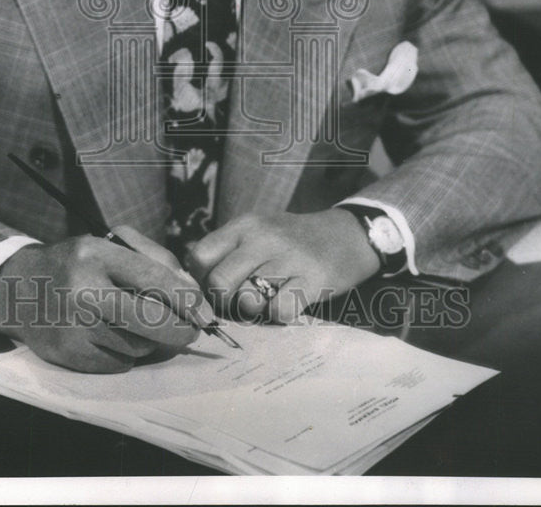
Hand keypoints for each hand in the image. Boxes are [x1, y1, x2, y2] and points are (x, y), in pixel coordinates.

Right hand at [0, 226, 214, 372]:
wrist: (18, 288)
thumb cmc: (78, 263)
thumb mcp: (110, 244)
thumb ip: (153, 260)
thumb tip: (191, 294)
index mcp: (97, 254)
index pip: (154, 278)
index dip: (187, 299)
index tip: (206, 314)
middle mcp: (83, 289)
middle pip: (151, 320)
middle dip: (180, 330)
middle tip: (191, 331)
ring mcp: (74, 325)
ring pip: (137, 345)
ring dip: (149, 341)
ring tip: (137, 325)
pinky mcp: (67, 354)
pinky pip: (118, 363)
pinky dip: (126, 355)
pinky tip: (113, 337)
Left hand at [184, 209, 380, 322]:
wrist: (348, 235)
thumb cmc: (294, 240)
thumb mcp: (258, 231)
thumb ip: (228, 250)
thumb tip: (192, 283)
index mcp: (245, 225)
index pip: (199, 256)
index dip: (200, 280)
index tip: (214, 288)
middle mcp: (264, 237)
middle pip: (218, 283)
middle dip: (224, 302)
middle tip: (239, 301)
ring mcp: (289, 258)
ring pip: (246, 300)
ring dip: (252, 310)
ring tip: (265, 300)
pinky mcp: (314, 280)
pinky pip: (279, 312)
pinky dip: (278, 316)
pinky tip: (287, 303)